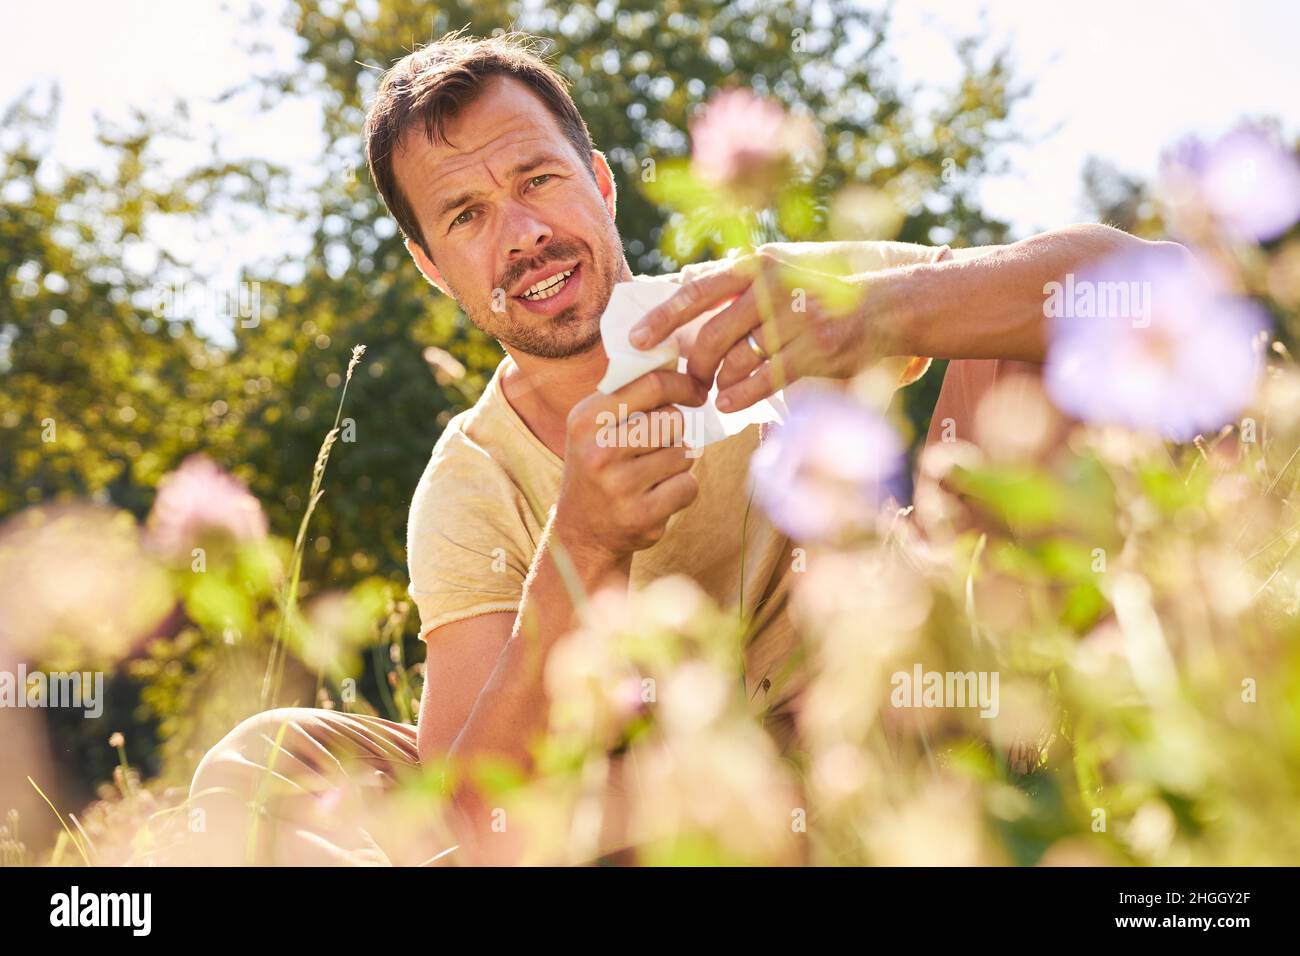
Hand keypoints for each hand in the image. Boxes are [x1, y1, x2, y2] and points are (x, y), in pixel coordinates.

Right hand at [553, 370, 706, 560]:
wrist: (581, 532)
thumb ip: (628, 395)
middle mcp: (599, 451)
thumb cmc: (598, 467)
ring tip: (650, 474)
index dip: (683, 384)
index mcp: (586, 419)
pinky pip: (688, 486)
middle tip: (655, 447)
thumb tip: (678, 362)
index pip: (651, 384)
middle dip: (674, 431)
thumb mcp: (595, 426)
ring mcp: (619, 486)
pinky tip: (657, 496)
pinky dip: (682, 490)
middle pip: (673, 420)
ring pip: (683, 454)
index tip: (696, 391)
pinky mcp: (641, 516)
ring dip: (677, 462)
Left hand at [630, 245, 895, 411]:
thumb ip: (733, 288)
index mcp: (756, 267)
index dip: (661, 318)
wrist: (883, 308)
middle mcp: (771, 289)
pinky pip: (761, 380)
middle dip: (692, 366)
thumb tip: (680, 298)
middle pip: (710, 336)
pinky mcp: (812, 351)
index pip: (696, 292)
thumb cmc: (820, 297)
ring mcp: (793, 321)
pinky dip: (739, 395)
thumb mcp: (777, 275)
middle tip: (688, 382)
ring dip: (718, 383)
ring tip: (716, 391)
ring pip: (734, 361)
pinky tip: (729, 402)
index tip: (635, 340)